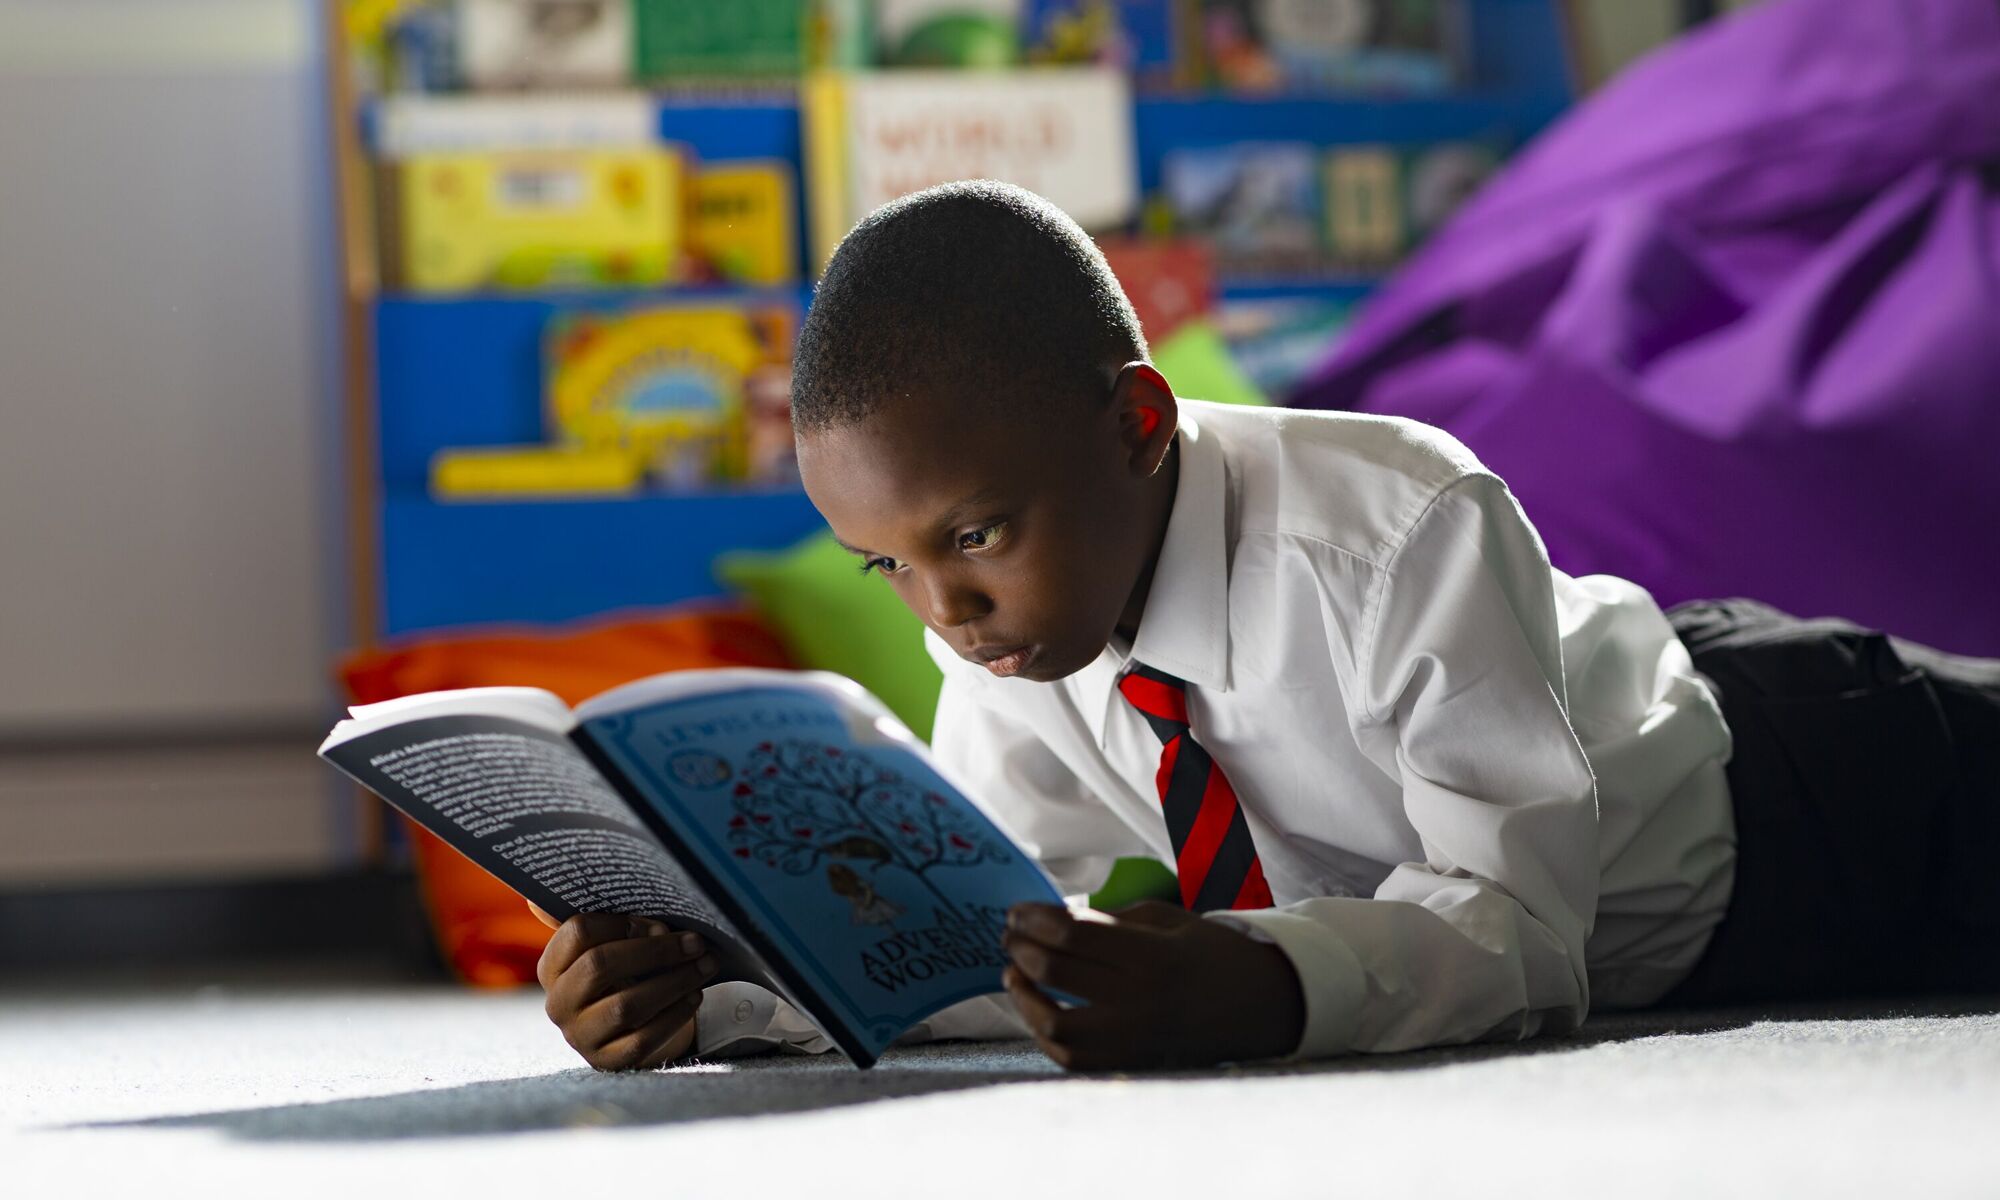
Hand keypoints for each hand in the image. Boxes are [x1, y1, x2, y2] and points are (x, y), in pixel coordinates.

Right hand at [535, 912, 719, 1070]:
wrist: (632, 1027)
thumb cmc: (627, 974)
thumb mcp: (618, 946)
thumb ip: (628, 928)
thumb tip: (659, 929)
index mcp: (554, 965)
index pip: (578, 931)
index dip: (622, 922)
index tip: (660, 924)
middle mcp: (559, 1002)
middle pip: (599, 964)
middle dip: (655, 951)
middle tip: (695, 943)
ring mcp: (579, 1035)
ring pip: (625, 1005)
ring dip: (673, 982)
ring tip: (705, 967)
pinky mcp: (605, 1061)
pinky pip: (641, 1040)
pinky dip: (674, 1015)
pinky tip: (695, 997)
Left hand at [1002, 900, 1304, 1070]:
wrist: (1258, 1006)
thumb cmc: (1208, 952)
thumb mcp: (1165, 919)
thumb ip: (1107, 920)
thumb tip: (1050, 920)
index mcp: (1153, 956)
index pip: (1071, 934)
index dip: (1034, 920)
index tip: (1016, 911)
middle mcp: (1141, 1002)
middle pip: (1055, 972)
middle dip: (1021, 948)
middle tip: (1009, 935)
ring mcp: (1133, 1040)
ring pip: (1053, 1023)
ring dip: (1023, 995)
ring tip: (1013, 972)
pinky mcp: (1130, 1063)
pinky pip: (1071, 1057)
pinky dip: (1044, 1033)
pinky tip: (1037, 1008)